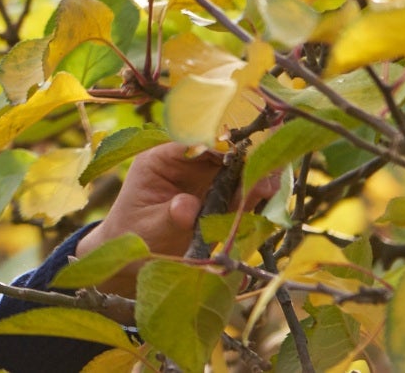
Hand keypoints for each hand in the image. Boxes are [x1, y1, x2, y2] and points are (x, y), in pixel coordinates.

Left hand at [70, 143, 275, 291]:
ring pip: (234, 170)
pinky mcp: (216, 200)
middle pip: (219, 152)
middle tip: (266, 165)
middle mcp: (184, 165)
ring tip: (272, 180)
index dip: (217, 143)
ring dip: (253, 173)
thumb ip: (170, 216)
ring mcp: (202, 182)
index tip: (239, 150)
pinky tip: (270, 193)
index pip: (191, 142)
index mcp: (160, 160)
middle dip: (244, 157)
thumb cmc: (133, 238)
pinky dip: (254, 193)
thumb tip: (188, 208)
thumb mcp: (149, 228)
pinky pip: (239, 191)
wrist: (132, 262)